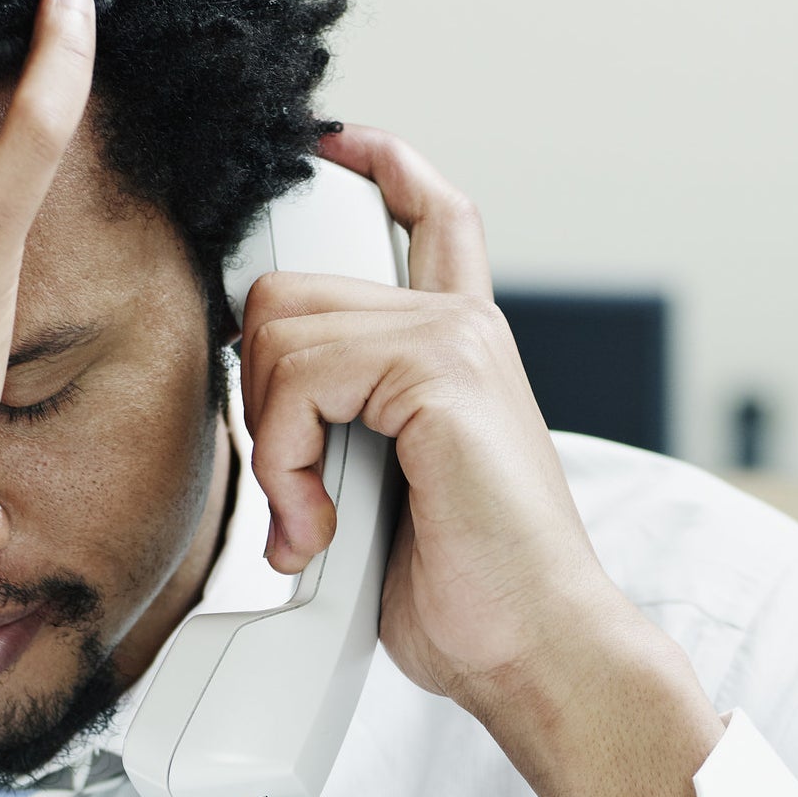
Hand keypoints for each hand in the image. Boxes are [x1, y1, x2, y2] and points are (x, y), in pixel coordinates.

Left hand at [235, 125, 638, 727]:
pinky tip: (320, 526)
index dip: (381, 165)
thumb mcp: (391, 499)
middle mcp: (464, 329)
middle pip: (293, 288)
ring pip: (280, 329)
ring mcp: (456, 340)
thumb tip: (269, 421)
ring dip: (273, 446)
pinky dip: (286, 464)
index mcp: (464, 353)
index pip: (433, 216)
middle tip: (295, 489)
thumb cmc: (475, 598)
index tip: (332, 147)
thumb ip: (346, 434)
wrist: (536, 649)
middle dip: (261, 396)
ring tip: (314, 523)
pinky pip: (300, 377)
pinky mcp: (441, 370)